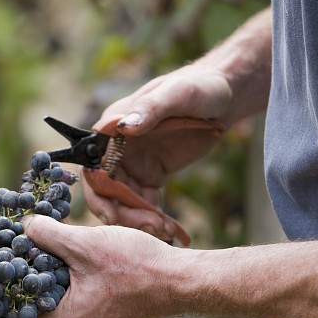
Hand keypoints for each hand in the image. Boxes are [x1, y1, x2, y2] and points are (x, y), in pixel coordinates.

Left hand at [16, 215, 176, 317]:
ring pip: (44, 302)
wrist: (180, 280)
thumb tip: (22, 225)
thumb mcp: (86, 245)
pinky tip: (47, 252)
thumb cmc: (136, 267)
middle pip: (25, 311)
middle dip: (9, 282)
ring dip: (32, 277)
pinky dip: (51, 277)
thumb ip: (48, 235)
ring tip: (17, 248)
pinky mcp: (94, 311)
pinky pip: (63, 297)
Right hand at [84, 64, 232, 240]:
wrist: (224, 96)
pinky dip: (154, 216)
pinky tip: (170, 228)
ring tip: (165, 230)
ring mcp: (133, 163)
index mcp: (112, 128)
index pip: (94, 168)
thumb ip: (149, 108)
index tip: (112, 217)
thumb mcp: (176, 94)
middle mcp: (116, 149)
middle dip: (124, 213)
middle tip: (150, 227)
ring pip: (125, 200)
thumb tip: (124, 126)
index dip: (99, 195)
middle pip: (107, 190)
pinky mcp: (150, 174)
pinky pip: (144, 202)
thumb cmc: (199, 88)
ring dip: (140, 219)